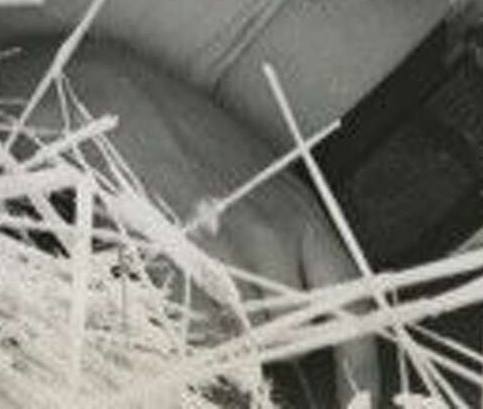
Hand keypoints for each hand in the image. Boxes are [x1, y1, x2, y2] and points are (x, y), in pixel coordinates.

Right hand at [24, 43, 381, 403]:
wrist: (121, 103)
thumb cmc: (186, 133)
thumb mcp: (257, 177)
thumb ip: (285, 237)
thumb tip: (298, 299)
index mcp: (301, 212)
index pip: (351, 301)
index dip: (360, 365)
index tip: (361, 401)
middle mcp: (275, 238)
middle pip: (294, 330)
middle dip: (275, 340)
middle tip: (243, 320)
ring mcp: (230, 254)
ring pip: (248, 337)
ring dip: (232, 334)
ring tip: (200, 292)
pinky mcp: (185, 267)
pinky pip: (203, 331)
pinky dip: (194, 328)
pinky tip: (175, 292)